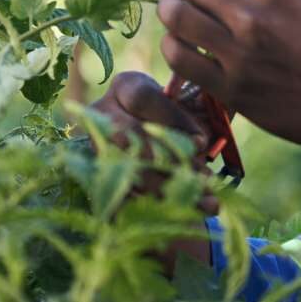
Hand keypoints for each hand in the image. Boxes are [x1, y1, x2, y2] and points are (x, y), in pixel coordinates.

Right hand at [89, 70, 220, 270]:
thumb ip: (190, 116)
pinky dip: (155, 206)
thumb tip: (199, 143)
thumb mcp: (180, 106)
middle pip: (130, 136)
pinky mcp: (94, 177)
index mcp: (125, 87)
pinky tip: (183, 214)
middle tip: (207, 181)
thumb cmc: (169, 116)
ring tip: (207, 204)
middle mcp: (101, 113)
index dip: (174, 120)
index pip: (143, 98)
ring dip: (168, 190)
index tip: (203, 142)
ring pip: (127, 169)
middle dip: (172, 161)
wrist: (139, 137)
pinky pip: (121, 195)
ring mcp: (93, 146)